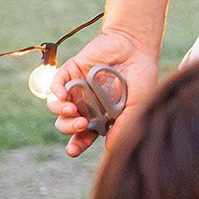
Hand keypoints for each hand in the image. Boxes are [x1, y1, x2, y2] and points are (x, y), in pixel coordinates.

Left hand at [47, 27, 158, 157]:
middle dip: (70, 128)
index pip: (85, 135)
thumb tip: (111, 149)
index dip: (77, 144)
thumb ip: (124, 125)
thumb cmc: (142, 76)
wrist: (137, 46)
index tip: (73, 151)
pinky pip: (55, 86)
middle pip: (67, 124)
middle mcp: (87, 105)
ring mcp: (78, 89)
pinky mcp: (71, 72)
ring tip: (72, 109)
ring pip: (57, 108)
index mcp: (102, 116)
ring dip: (61, 112)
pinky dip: (56, 92)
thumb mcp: (137, 103)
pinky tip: (64, 96)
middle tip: (82, 124)